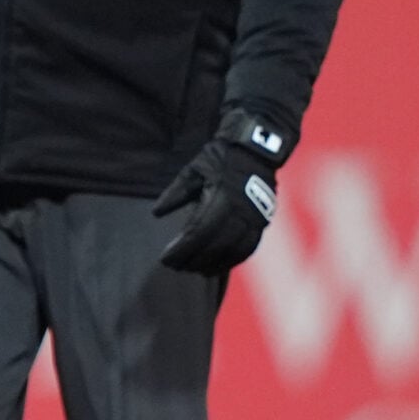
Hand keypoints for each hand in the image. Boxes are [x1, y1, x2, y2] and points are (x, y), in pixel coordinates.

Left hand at [153, 111, 288, 274]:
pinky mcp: (262, 221)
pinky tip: (217, 266)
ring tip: (194, 270)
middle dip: (193, 260)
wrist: (255, 148)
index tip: (165, 259)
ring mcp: (254, 218)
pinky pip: (248, 248)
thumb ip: (175, 193)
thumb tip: (156, 213)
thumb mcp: (192, 170)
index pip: (197, 232)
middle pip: (214, 245)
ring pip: (232, 251)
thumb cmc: (219, 158)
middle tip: (175, 267)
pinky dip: (232, 260)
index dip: (181, 250)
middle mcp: (240, 211)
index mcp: (220, 197)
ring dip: (212, 264)